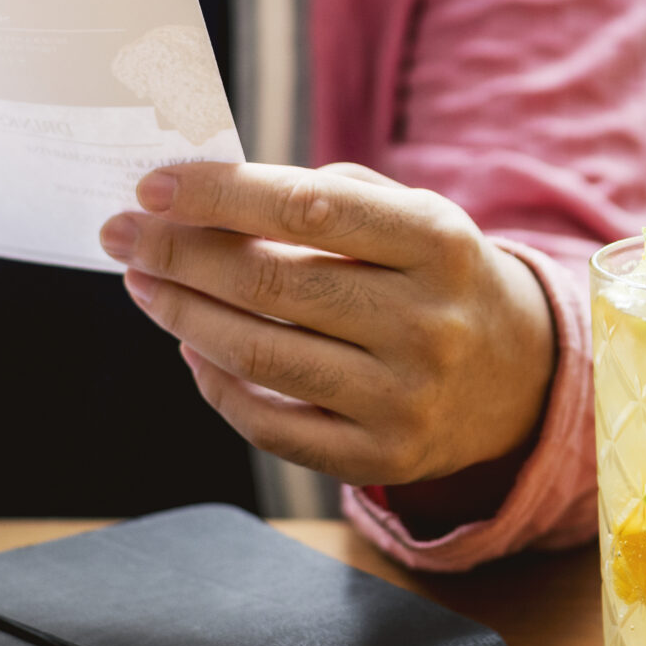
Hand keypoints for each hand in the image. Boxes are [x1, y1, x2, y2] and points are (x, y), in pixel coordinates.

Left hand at [99, 161, 555, 491]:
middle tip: (122, 235)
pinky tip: (191, 349)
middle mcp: (427, 322)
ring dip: (185, 316)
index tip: (153, 186)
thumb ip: (325, 198)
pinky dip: (218, 386)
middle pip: (275, 286)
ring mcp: (407, 398)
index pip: (309, 209)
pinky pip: (274, 426)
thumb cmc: (437, 276)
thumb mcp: (414, 218)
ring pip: (264, 357)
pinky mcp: (385, 458)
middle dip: (182, 255)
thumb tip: (203, 199)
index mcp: (438, 242)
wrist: (522, 375)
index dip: (222, 195)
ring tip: (144, 285)